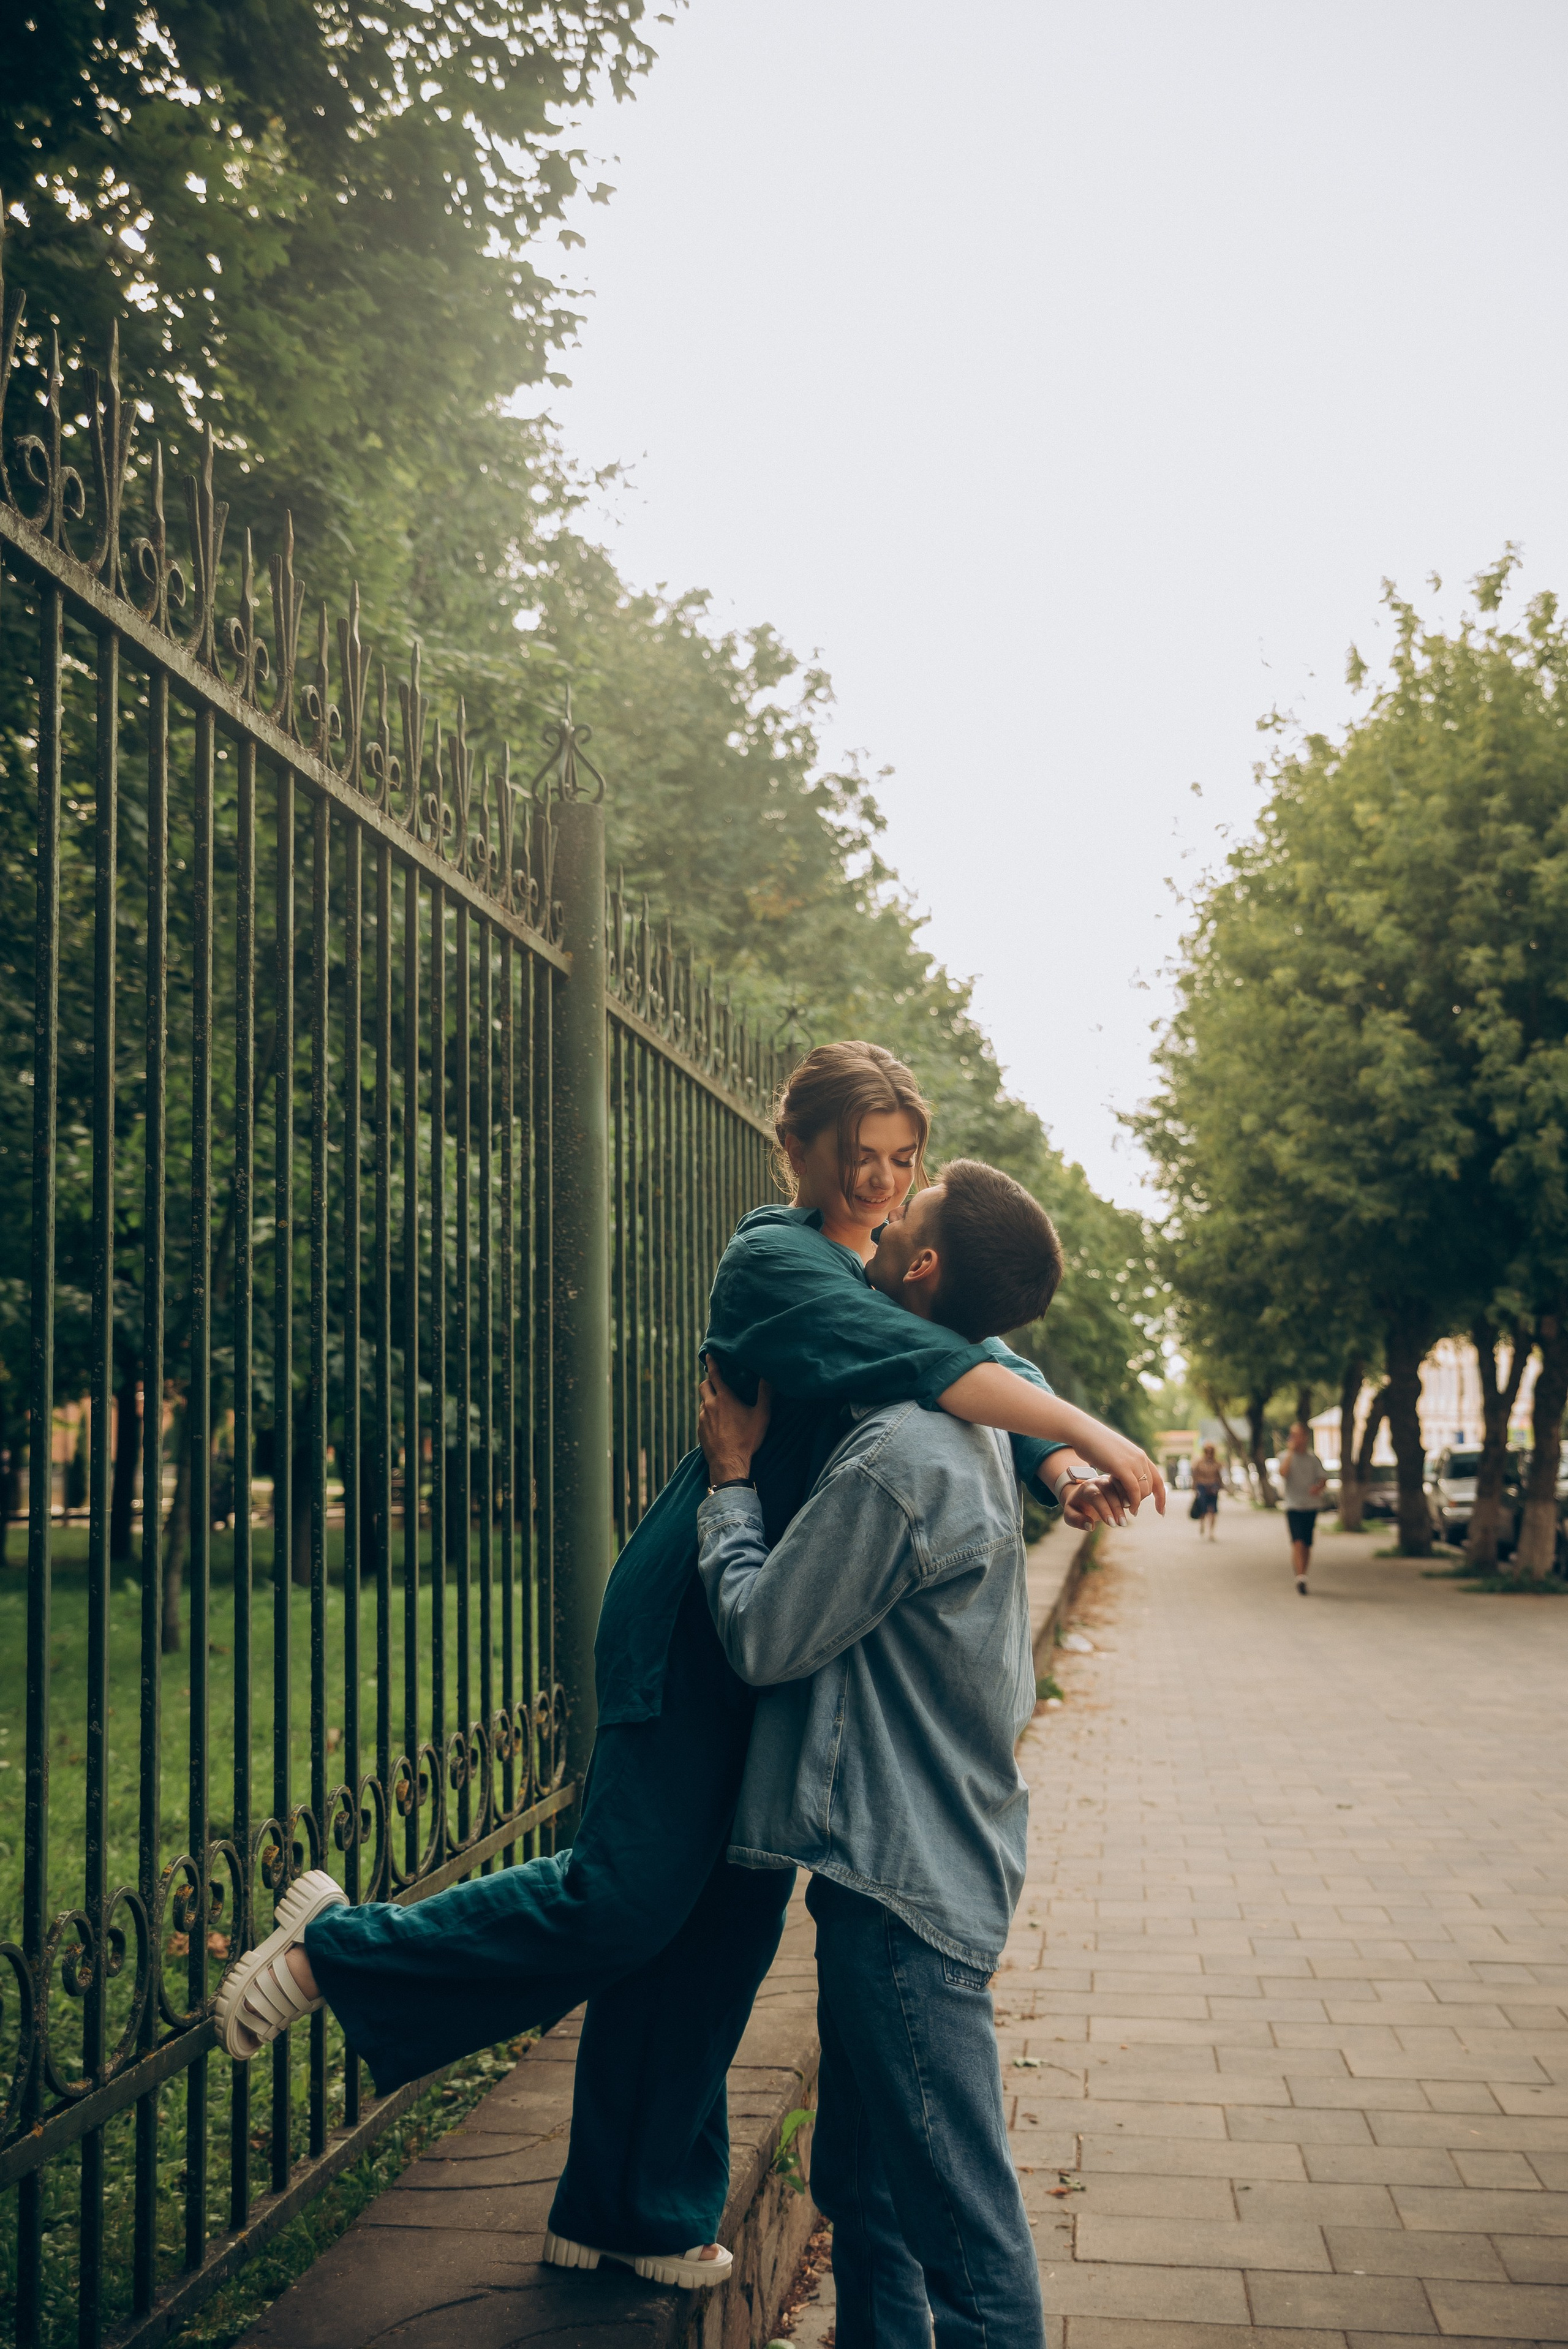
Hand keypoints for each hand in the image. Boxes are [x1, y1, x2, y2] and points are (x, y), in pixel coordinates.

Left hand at [698, 1359, 770, 1485]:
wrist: (729, 1463)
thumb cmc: (747, 1439)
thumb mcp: (761, 1416)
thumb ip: (765, 1394)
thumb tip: (769, 1376)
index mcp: (724, 1398)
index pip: (714, 1375)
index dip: (711, 1363)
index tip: (708, 1355)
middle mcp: (710, 1405)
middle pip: (703, 1385)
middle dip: (708, 1381)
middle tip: (716, 1381)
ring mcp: (702, 1418)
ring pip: (703, 1402)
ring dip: (709, 1399)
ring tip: (720, 1405)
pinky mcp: (699, 1430)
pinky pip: (702, 1417)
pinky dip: (708, 1414)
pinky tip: (718, 1422)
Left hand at [1049, 1455, 1129, 1529]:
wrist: (1083, 1494)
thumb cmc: (1077, 1506)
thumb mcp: (1070, 1514)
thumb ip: (1076, 1520)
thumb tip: (1090, 1526)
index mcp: (1086, 1488)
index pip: (1096, 1496)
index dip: (1104, 1510)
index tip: (1111, 1524)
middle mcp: (1098, 1481)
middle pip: (1110, 1491)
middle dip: (1117, 1508)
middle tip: (1122, 1524)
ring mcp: (1109, 1480)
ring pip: (1120, 1486)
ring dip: (1127, 1500)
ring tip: (1131, 1515)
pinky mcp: (1118, 1482)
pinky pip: (1127, 1486)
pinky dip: (1132, 1496)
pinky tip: (1134, 1509)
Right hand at [1070, 1426, 1166, 1517]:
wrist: (1084, 1432)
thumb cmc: (1094, 1444)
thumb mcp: (1114, 1455)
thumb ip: (1123, 1463)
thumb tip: (1123, 1473)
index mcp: (1139, 1455)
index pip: (1157, 1478)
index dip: (1161, 1495)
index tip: (1161, 1510)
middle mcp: (1140, 1458)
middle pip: (1150, 1486)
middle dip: (1143, 1500)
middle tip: (1132, 1509)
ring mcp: (1133, 1462)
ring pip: (1143, 1489)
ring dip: (1137, 1502)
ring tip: (1129, 1509)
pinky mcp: (1122, 1467)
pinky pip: (1134, 1490)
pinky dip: (1134, 1501)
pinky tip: (1129, 1508)